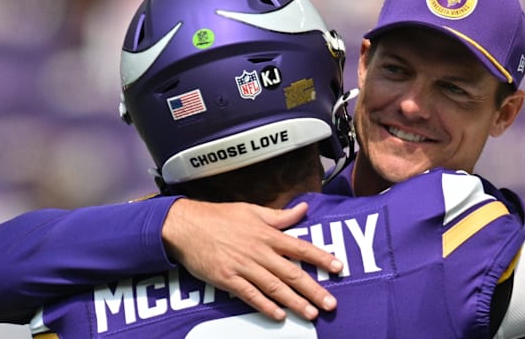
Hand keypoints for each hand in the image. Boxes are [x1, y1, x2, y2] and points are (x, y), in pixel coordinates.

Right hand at [161, 198, 341, 320]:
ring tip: (311, 313)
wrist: (186, 226)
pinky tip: (279, 316)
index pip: (300, 247)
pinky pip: (250, 295)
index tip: (338, 267)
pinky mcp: (228, 279)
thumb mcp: (252, 210)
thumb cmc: (219, 216)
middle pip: (291, 273)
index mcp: (266, 234)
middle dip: (314, 289)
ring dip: (294, 302)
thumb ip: (279, 216)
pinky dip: (265, 306)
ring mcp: (243, 266)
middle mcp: (259, 251)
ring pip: (274, 287)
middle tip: (331, 303)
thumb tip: (303, 209)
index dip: (321, 257)